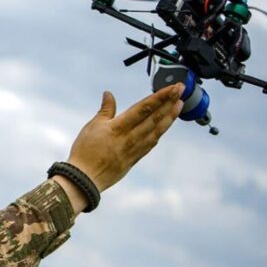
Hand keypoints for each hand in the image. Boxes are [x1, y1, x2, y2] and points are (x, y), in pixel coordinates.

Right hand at [65, 85, 183, 192]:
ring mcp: (135, 149)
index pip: (145, 108)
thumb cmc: (85, 152)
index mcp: (119, 127)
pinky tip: (165, 126)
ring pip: (157, 131)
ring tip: (179, 105)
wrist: (85, 179)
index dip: (161, 96)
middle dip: (170, 102)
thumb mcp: (93, 126)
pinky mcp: (134, 159)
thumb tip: (109, 94)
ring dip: (169, 117)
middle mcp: (130, 138)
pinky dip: (160, 132)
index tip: (173, 87)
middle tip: (182, 90)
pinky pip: (151, 143)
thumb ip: (105, 110)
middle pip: (155, 118)